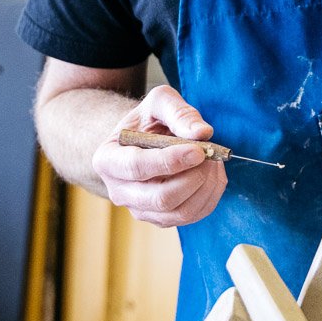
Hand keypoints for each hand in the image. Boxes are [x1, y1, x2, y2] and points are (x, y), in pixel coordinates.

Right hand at [93, 84, 226, 227]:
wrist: (143, 140)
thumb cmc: (147, 120)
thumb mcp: (159, 102)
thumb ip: (178, 112)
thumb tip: (202, 133)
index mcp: (108, 160)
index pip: (137, 167)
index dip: (170, 161)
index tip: (198, 151)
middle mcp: (119, 191)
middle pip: (160, 198)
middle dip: (193, 178)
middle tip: (210, 156)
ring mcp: (140, 209)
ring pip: (180, 212)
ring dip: (206, 188)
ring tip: (213, 162)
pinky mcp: (160, 218)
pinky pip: (191, 216)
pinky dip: (209, 196)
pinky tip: (213, 175)